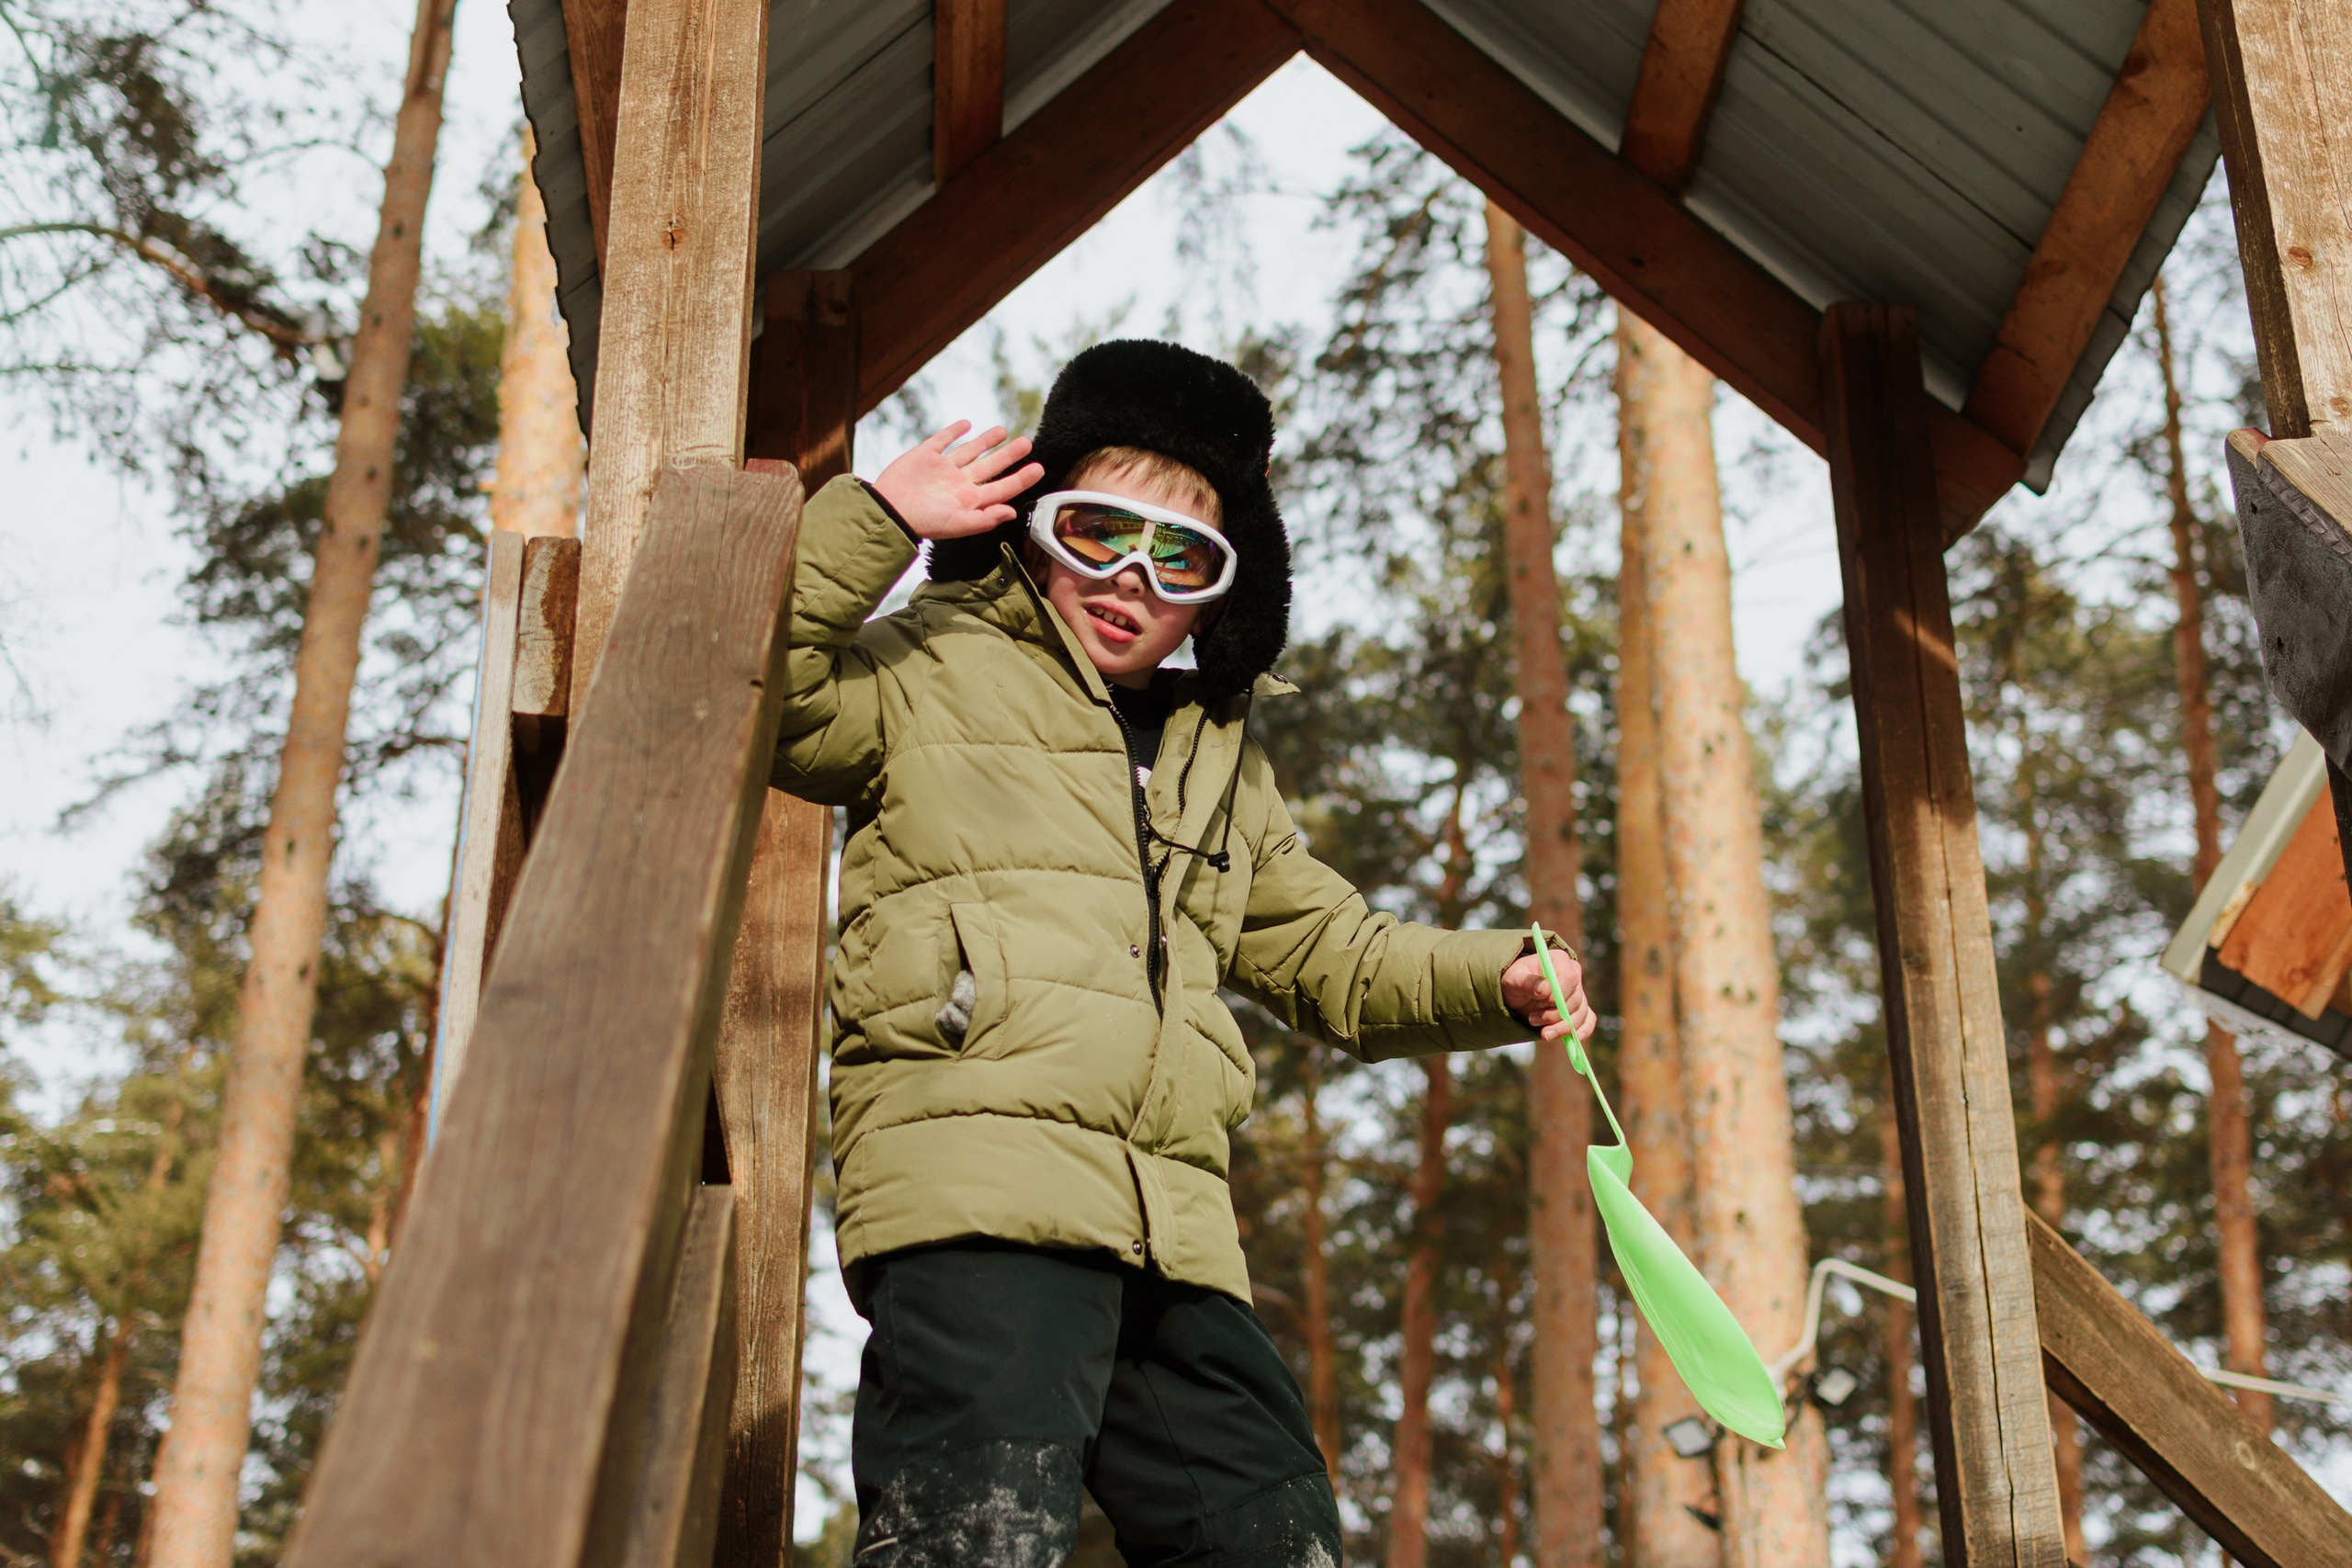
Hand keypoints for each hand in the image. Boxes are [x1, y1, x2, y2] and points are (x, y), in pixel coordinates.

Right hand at [872, 421, 1044, 539]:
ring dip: (986, 441)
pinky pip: (942, 441)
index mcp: (969, 500)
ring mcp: (942, 469)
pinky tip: (966, 424)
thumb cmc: (922, 522)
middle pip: (990, 467)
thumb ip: (985, 519)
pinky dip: (954, 431)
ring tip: (1003, 431)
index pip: (1002, 487)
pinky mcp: (924, 456)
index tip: (1039, 468)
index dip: (1021, 478)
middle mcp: (958, 483)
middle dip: (1009, 455)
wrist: (887, 509)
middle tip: (1027, 442)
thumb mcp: (957, 524)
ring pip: (970, 452)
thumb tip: (1013, 512)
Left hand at [1501, 950, 1595, 1044]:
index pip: (1570, 978)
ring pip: (1580, 1014)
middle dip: (1554, 1015)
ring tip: (1541, 1031)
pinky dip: (1583, 1031)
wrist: (1517, 992)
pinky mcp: (1579, 1008)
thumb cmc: (1515, 980)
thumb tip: (1545, 990)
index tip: (1541, 1003)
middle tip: (1532, 1019)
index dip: (1558, 995)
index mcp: (1560, 961)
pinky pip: (1588, 1020)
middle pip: (1575, 999)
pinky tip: (1574, 1039)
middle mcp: (1573, 974)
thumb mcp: (1514, 979)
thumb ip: (1527, 982)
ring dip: (1561, 1027)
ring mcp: (1578, 992)